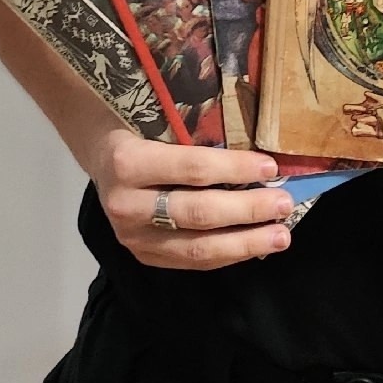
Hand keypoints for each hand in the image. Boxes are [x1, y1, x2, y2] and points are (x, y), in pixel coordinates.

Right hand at [79, 128, 293, 270]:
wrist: (99, 155)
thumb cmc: (137, 127)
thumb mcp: (157, 120)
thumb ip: (196, 136)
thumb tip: (256, 154)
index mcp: (127, 161)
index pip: (191, 169)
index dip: (234, 170)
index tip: (270, 168)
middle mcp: (125, 204)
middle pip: (197, 213)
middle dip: (247, 210)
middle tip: (284, 203)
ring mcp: (131, 236)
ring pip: (196, 248)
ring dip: (244, 243)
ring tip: (280, 235)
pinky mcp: (142, 256)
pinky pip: (191, 262)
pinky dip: (227, 255)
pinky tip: (254, 247)